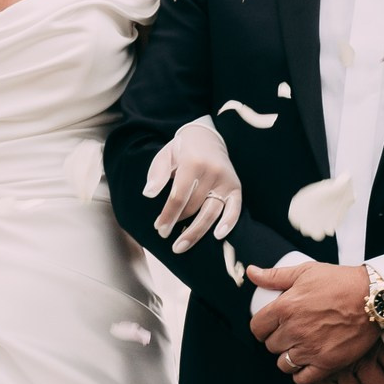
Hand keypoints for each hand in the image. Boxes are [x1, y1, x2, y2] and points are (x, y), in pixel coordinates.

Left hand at [143, 117, 242, 253]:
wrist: (207, 138)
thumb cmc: (182, 150)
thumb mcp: (165, 156)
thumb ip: (157, 174)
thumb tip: (148, 194)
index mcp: (193, 163)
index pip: (179, 196)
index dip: (168, 215)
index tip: (158, 228)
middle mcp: (212, 172)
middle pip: (194, 206)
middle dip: (178, 223)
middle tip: (164, 236)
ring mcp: (226, 181)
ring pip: (211, 212)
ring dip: (196, 232)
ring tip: (181, 246)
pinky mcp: (235, 187)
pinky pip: (234, 209)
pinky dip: (228, 223)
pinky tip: (218, 236)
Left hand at [249, 259, 378, 383]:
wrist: (374, 299)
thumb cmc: (341, 282)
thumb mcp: (306, 271)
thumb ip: (275, 276)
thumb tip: (252, 272)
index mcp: (285, 307)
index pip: (257, 328)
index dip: (263, 328)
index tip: (271, 326)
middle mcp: (294, 330)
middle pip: (271, 346)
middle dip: (278, 341)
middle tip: (291, 334)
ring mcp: (310, 348)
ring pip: (284, 364)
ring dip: (289, 358)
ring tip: (301, 348)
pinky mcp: (327, 363)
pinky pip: (303, 379)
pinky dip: (303, 374)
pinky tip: (308, 364)